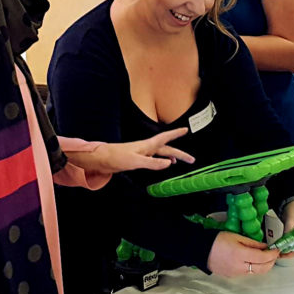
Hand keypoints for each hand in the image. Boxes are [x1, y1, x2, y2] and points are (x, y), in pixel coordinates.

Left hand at [65, 128, 194, 173]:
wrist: (102, 159)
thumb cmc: (117, 157)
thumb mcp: (136, 161)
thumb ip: (152, 163)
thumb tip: (169, 163)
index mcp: (147, 146)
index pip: (165, 138)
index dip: (176, 134)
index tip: (186, 129)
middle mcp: (147, 148)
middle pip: (167, 150)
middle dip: (180, 154)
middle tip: (192, 160)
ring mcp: (143, 153)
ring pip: (162, 154)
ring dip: (172, 157)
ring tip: (181, 162)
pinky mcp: (138, 159)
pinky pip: (155, 159)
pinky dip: (163, 161)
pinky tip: (164, 165)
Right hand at [207, 231, 278, 276]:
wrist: (201, 250)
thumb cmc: (217, 240)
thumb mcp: (236, 236)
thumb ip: (252, 243)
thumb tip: (265, 246)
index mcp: (240, 254)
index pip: (262, 257)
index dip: (272, 254)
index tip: (277, 249)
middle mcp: (239, 266)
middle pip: (262, 268)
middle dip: (271, 262)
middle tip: (274, 254)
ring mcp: (236, 273)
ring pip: (256, 272)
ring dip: (264, 266)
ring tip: (265, 257)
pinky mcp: (233, 276)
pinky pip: (248, 273)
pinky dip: (255, 268)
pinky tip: (254, 261)